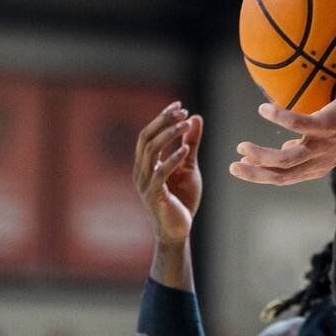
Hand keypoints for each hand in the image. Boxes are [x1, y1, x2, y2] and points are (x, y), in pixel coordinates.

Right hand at [134, 102, 203, 245]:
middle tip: (182, 111)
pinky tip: (186, 149)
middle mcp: (141, 171)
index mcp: (146, 163)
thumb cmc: (182, 198)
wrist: (178, 230)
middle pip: (146, 139)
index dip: (162, 118)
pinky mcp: (154, 195)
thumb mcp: (189, 166)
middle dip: (163, 122)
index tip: (179, 105)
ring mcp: (144, 183)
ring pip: (150, 152)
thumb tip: (195, 118)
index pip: (148, 134)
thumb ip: (191, 143)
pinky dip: (172, 159)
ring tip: (185, 124)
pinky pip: (160, 173)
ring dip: (168, 136)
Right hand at [230, 87, 335, 185]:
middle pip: (281, 175)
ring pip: (286, 159)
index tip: (240, 166)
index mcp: (317, 166)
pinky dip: (278, 119)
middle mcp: (319, 160)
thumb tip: (286, 149)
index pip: (284, 178)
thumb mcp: (327, 142)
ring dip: (261, 155)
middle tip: (233, 164)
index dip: (260, 176)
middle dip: (255, 173)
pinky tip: (263, 109)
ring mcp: (323, 144)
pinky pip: (298, 124)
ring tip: (243, 146)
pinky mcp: (327, 125)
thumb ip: (307, 148)